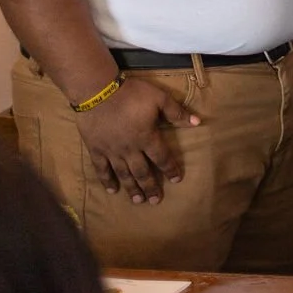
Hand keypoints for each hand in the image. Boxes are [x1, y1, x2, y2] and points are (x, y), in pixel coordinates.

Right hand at [74, 77, 198, 203]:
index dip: (170, 169)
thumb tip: (197, 122)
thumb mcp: (159, 98)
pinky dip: (107, 180)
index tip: (177, 179)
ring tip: (138, 201)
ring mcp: (111, 151)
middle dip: (150, 186)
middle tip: (155, 201)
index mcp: (147, 138)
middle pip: (142, 172)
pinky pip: (101, 169)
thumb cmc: (131, 94)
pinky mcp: (95, 149)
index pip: (162, 158)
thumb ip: (176, 112)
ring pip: (123, 174)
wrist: (97, 91)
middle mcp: (130, 149)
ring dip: (131, 188)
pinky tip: (111, 190)